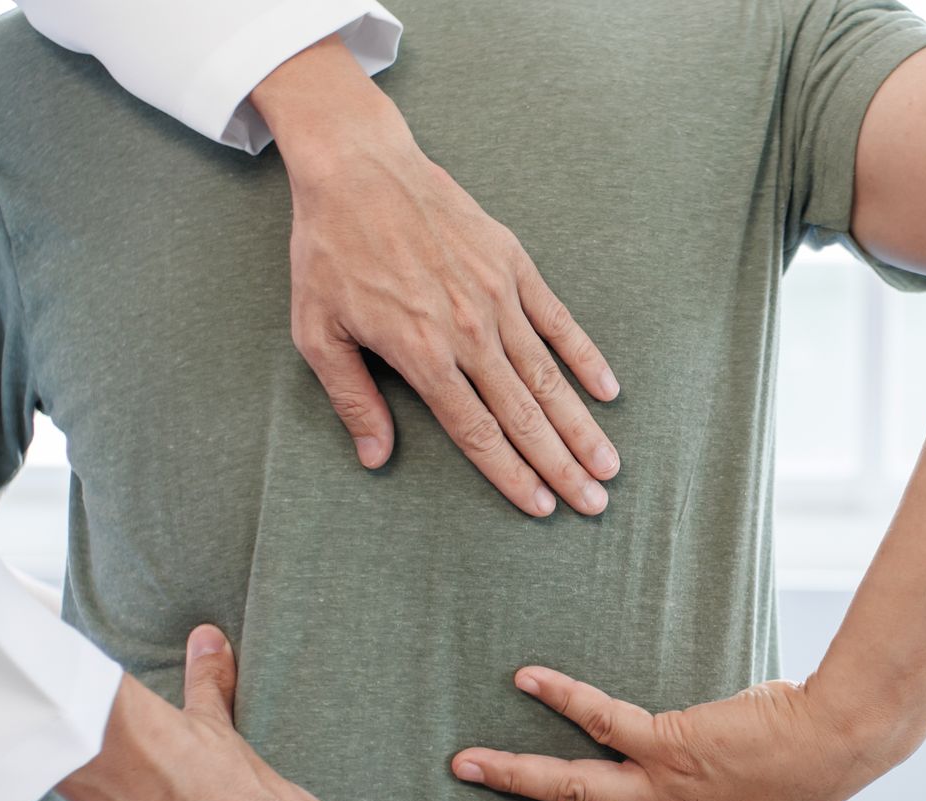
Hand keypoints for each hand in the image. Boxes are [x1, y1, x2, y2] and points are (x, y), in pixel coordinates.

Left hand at [250, 39, 619, 516]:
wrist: (358, 167)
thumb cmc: (330, 250)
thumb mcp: (316, 330)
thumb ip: (352, 398)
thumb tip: (376, 457)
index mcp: (421, 353)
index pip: (477, 431)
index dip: (513, 475)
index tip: (542, 507)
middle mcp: (467, 331)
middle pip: (524, 415)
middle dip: (562, 465)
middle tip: (595, 503)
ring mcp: (496, 296)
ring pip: (547, 376)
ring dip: (581, 425)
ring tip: (609, 463)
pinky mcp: (513, 265)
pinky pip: (558, 320)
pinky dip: (584, 357)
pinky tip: (607, 391)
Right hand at [448, 668, 896, 800]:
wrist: (832, 747)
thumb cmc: (797, 770)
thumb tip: (684, 789)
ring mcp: (663, 787)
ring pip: (570, 789)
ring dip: (512, 777)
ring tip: (466, 764)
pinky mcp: (667, 741)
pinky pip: (601, 718)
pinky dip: (561, 695)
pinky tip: (528, 678)